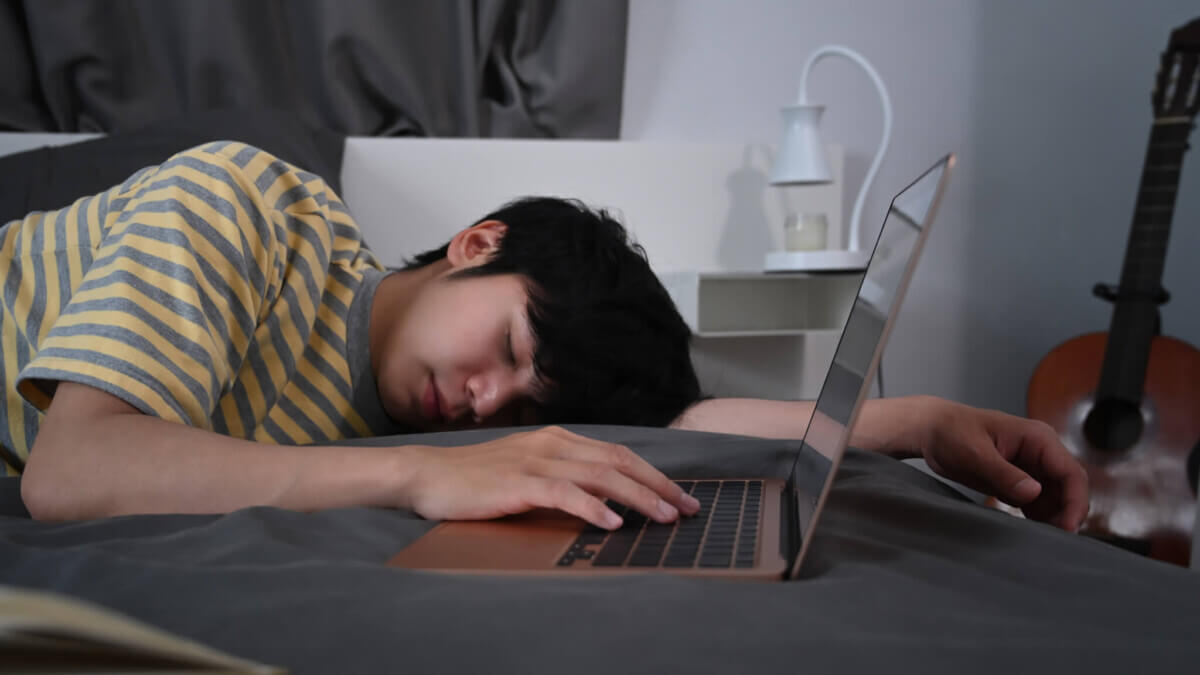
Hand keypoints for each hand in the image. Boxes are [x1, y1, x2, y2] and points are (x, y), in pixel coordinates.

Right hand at [401, 426, 700, 529]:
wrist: (427, 475)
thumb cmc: (476, 479)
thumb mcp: (526, 471)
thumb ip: (561, 478)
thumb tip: (602, 499)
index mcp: (557, 438)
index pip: (618, 453)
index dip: (653, 474)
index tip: (679, 496)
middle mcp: (552, 444)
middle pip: (619, 461)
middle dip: (659, 485)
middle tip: (688, 508)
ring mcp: (535, 461)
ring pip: (601, 476)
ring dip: (638, 497)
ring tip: (664, 517)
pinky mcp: (518, 483)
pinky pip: (565, 493)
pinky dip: (593, 508)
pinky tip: (614, 523)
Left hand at [902, 397, 1088, 530]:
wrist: (930, 431)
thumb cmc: (950, 432)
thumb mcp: (975, 454)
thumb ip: (1004, 474)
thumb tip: (1034, 493)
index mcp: (1038, 438)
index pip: (1071, 473)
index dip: (1076, 502)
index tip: (1068, 528)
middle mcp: (1040, 453)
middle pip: (1069, 488)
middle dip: (1067, 514)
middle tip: (1055, 540)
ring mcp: (1030, 468)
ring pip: (1056, 498)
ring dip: (1053, 518)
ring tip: (1042, 540)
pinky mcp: (1018, 481)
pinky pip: (1037, 503)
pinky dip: (1038, 518)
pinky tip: (1031, 532)